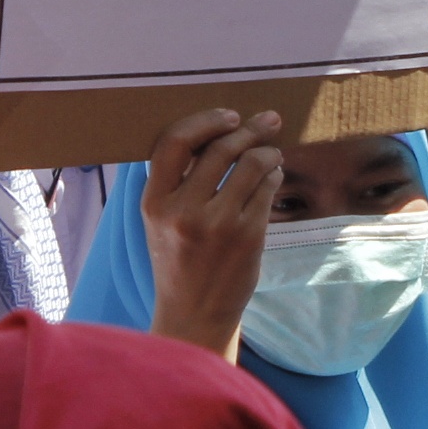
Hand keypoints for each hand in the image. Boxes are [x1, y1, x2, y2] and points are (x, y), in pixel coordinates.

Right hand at [141, 109, 280, 358]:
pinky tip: (273, 177)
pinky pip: (266, 190)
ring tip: (273, 152)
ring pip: (251, 165)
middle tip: (268, 121)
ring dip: (268, 151)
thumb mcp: (160, 220)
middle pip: (220, 149)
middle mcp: (183, 211)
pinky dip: (274, 176)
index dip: (204, 121)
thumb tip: (211, 132)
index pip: (174, 142)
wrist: (194, 313)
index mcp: (154, 203)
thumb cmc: (178, 260)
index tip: (228, 115)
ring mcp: (218, 224)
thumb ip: (175, 181)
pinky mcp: (248, 236)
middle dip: (249, 129)